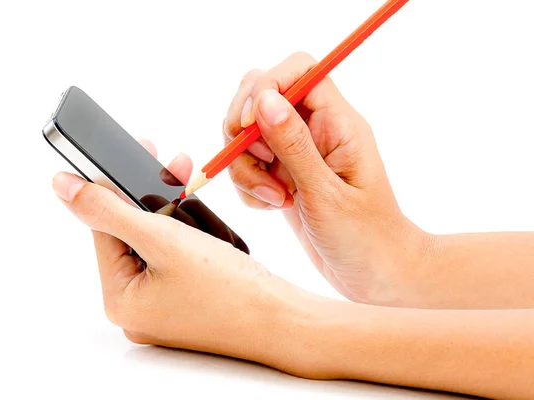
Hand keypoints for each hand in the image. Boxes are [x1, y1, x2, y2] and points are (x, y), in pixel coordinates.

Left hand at [50, 144, 317, 371]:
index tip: (134, 151)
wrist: (287, 321)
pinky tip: (202, 218)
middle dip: (152, 196)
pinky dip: (189, 234)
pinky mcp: (190, 302)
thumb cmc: (230, 289)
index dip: (120, 188)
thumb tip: (62, 186)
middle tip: (171, 162)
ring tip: (191, 184)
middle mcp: (138, 308)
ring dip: (174, 212)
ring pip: (159, 244)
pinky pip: (179, 259)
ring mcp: (165, 307)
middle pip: (134, 235)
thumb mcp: (164, 239)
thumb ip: (109, 209)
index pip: (106, 229)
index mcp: (120, 299)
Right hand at [223, 52, 428, 305]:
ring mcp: (297, 152)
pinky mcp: (283, 174)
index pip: (299, 69)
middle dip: (243, 132)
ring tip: (275, 200)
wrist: (375, 275)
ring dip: (246, 168)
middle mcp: (316, 129)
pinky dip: (249, 187)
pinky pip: (248, 165)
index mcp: (338, 123)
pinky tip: (274, 207)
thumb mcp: (326, 193)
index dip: (265, 85)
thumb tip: (263, 99)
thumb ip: (293, 145)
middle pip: (260, 96)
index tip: (248, 125)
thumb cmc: (365, 237)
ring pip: (247, 135)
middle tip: (258, 167)